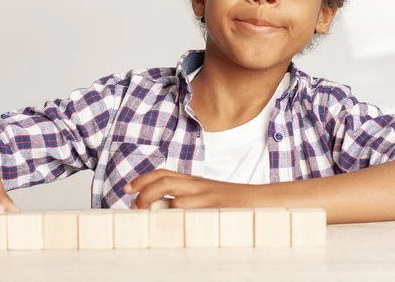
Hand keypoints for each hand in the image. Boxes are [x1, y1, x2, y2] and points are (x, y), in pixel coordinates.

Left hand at [124, 169, 257, 208]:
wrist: (266, 201)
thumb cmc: (237, 205)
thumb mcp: (211, 198)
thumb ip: (190, 200)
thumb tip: (165, 210)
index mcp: (196, 182)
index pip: (165, 173)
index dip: (143, 179)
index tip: (128, 188)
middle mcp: (199, 185)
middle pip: (165, 179)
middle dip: (143, 188)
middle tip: (132, 203)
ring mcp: (208, 194)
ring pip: (174, 191)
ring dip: (155, 200)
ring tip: (144, 211)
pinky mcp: (216, 205)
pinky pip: (191, 207)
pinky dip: (177, 212)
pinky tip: (167, 220)